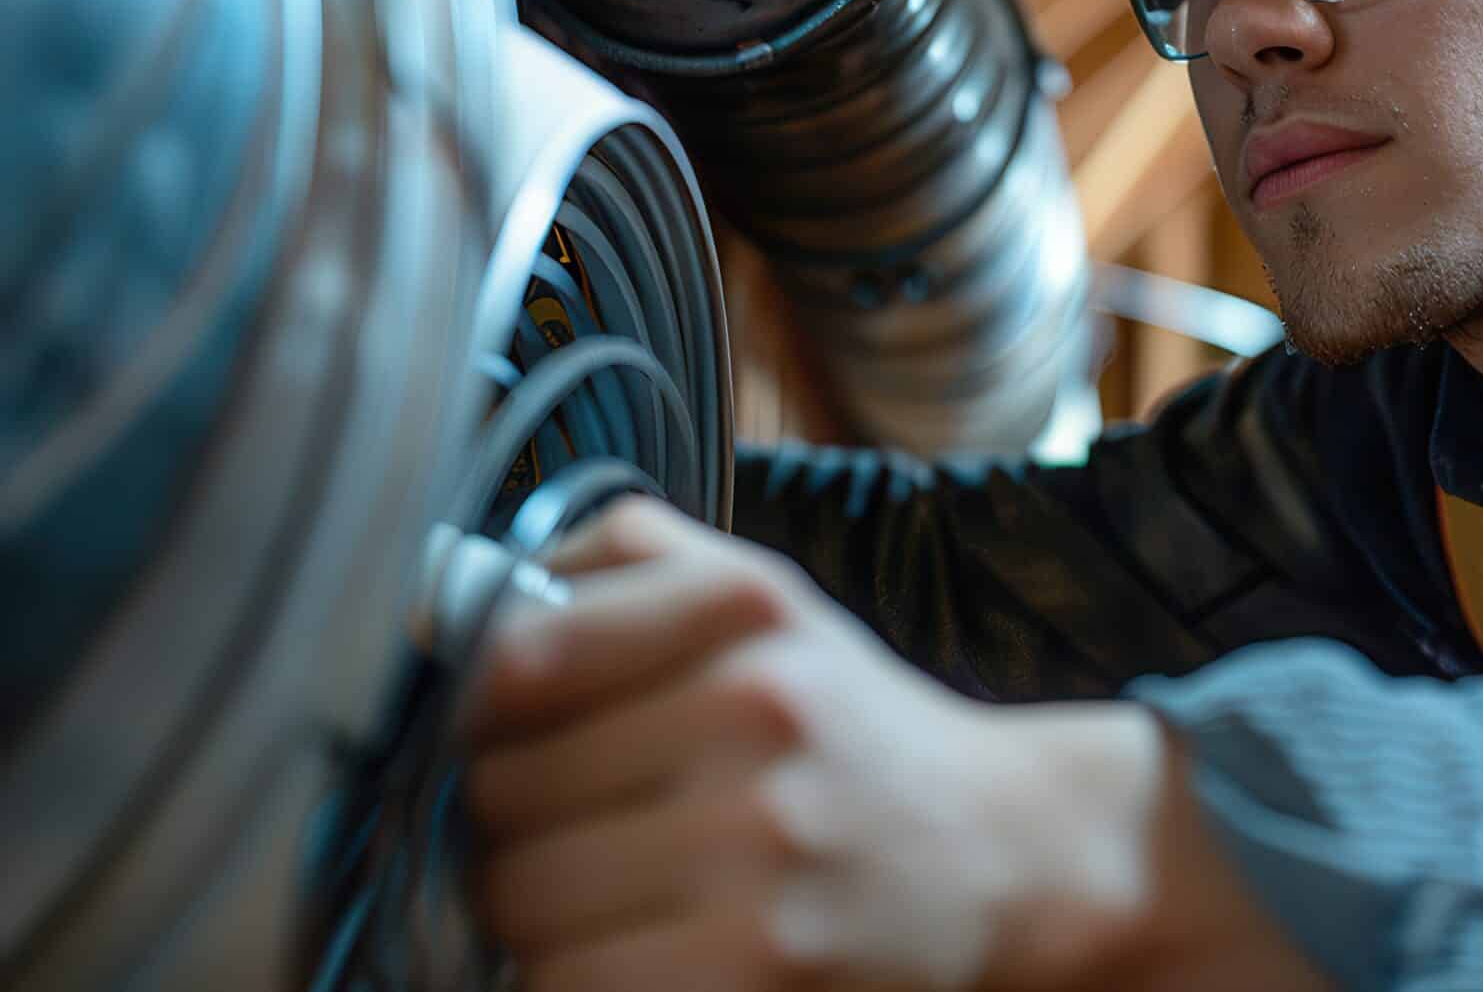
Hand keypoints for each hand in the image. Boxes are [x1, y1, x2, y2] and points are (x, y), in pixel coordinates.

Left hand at [461, 496, 1325, 991]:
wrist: (1003, 849)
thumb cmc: (848, 726)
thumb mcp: (762, 603)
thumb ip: (622, 563)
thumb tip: (449, 591)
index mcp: (745, 608)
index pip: (513, 658)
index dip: (477, 712)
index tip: (503, 735)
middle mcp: (756, 711)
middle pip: (500, 795)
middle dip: (507, 824)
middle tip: (566, 830)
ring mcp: (759, 845)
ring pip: (520, 903)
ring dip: (532, 916)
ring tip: (600, 897)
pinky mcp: (758, 965)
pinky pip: (567, 984)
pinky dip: (574, 978)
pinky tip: (626, 951)